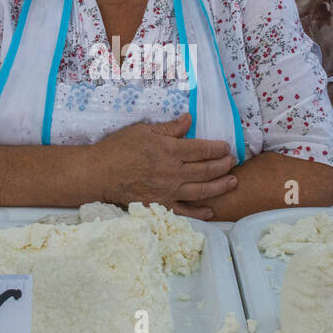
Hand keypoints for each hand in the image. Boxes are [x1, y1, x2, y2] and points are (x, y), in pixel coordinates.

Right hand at [93, 114, 236, 218]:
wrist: (99, 173)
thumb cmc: (118, 148)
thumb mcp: (143, 130)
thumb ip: (169, 128)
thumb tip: (188, 119)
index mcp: (170, 150)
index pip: (202, 149)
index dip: (218, 148)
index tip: (226, 147)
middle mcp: (173, 172)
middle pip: (206, 170)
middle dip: (223, 165)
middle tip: (232, 161)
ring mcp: (168, 191)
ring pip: (202, 190)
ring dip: (220, 186)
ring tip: (233, 181)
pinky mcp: (161, 205)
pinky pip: (185, 211)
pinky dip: (200, 212)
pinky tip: (211, 211)